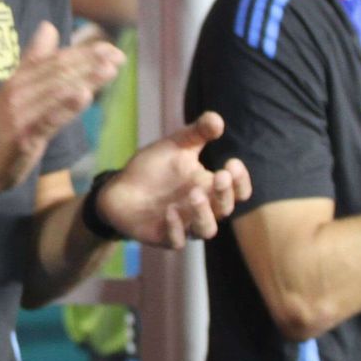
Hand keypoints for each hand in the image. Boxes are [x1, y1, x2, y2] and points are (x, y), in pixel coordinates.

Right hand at [0, 24, 121, 191]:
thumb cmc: (1, 130)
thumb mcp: (16, 90)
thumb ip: (33, 60)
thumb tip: (48, 27)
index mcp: (18, 79)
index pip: (54, 60)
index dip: (83, 52)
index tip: (110, 47)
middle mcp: (17, 91)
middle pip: (57, 72)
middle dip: (90, 62)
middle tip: (118, 56)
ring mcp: (19, 114)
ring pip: (56, 92)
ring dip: (85, 79)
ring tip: (109, 70)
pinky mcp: (23, 137)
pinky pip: (47, 119)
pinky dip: (65, 107)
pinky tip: (84, 97)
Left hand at [98, 112, 251, 248]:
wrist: (119, 188)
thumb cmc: (154, 168)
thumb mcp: (175, 146)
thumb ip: (197, 133)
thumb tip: (217, 119)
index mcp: (210, 188)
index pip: (238, 192)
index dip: (241, 181)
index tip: (233, 163)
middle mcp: (202, 209)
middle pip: (224, 209)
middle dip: (225, 194)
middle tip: (220, 176)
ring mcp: (184, 225)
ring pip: (206, 230)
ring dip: (204, 213)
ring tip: (194, 194)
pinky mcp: (163, 236)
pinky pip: (177, 240)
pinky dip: (176, 228)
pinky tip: (170, 211)